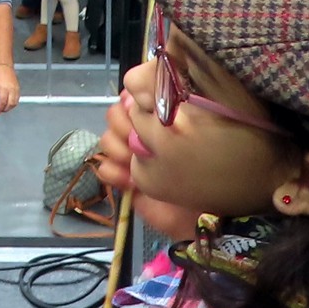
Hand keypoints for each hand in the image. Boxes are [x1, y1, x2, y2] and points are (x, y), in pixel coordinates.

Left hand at [0, 64, 18, 113]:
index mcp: (4, 89)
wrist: (4, 67)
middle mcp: (11, 90)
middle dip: (5, 109)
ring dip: (10, 107)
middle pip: (10, 104)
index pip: (3, 103)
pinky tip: (9, 103)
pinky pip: (17, 99)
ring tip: (4, 107)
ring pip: (15, 103)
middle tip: (0, 110)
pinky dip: (13, 103)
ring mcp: (16, 89)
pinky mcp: (18, 88)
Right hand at [93, 84, 204, 242]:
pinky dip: (111, 172)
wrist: (199, 211)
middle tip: (137, 141)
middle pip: (114, 115)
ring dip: (116, 148)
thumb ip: (167, 114)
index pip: (132, 97)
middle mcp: (143, 131)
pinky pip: (104, 168)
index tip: (140, 112)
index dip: (130, 103)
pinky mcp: (123, 179)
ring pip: (107, 140)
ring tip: (131, 160)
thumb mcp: (191, 134)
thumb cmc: (204, 169)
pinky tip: (127, 181)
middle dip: (122, 126)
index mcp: (159, 116)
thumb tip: (143, 97)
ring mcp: (132, 155)